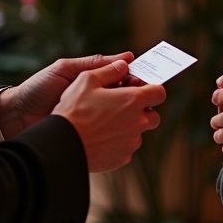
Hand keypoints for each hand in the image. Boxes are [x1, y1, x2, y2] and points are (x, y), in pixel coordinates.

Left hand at [0, 52, 134, 139]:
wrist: (17, 115)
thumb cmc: (38, 88)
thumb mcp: (65, 69)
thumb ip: (93, 63)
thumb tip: (127, 56)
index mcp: (93, 79)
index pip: (122, 76)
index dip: (135, 76)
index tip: (145, 79)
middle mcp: (97, 97)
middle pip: (126, 95)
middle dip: (137, 95)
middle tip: (142, 97)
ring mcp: (94, 116)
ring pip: (122, 114)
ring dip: (131, 113)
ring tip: (136, 113)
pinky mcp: (91, 133)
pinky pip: (111, 131)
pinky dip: (120, 129)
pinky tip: (125, 129)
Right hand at [52, 60, 166, 172]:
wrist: (63, 144)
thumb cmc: (74, 110)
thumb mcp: (87, 79)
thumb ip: (109, 70)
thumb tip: (123, 64)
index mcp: (133, 100)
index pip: (159, 93)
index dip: (151, 90)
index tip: (140, 90)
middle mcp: (137, 122)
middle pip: (153, 116)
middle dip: (142, 111)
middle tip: (122, 107)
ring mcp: (131, 142)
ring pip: (138, 133)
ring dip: (128, 127)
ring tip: (105, 123)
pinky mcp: (122, 158)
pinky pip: (126, 148)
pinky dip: (118, 142)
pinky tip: (100, 137)